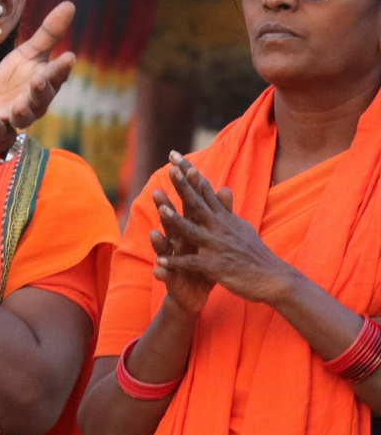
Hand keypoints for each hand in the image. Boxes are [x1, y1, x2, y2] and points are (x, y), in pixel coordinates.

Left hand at [0, 1, 75, 153]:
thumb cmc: (16, 81)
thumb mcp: (29, 54)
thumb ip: (49, 34)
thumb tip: (70, 4)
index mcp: (45, 82)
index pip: (56, 75)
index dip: (62, 67)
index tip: (69, 56)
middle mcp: (35, 102)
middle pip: (42, 96)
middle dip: (42, 89)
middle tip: (41, 79)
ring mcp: (16, 116)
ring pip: (23, 116)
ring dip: (22, 111)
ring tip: (19, 106)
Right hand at [149, 186, 213, 316]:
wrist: (194, 293)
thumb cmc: (205, 262)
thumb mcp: (213, 237)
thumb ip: (219, 214)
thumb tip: (225, 188)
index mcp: (189, 230)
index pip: (186, 208)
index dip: (186, 192)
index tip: (185, 172)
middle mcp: (176, 241)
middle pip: (170, 222)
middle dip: (164, 209)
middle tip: (157, 193)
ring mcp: (171, 258)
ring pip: (163, 247)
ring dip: (158, 241)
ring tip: (154, 233)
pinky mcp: (171, 277)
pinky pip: (166, 273)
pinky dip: (162, 271)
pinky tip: (158, 269)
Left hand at [155, 152, 295, 305]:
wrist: (274, 279)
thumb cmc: (255, 253)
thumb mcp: (241, 227)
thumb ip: (226, 209)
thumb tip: (223, 188)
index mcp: (223, 218)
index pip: (204, 190)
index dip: (189, 172)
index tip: (175, 155)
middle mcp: (220, 228)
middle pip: (198, 204)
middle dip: (183, 186)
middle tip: (170, 169)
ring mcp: (217, 247)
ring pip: (193, 231)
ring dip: (176, 221)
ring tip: (160, 210)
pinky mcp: (216, 267)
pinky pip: (192, 264)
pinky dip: (176, 262)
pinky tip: (160, 262)